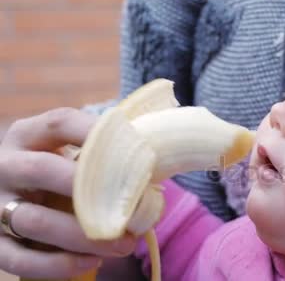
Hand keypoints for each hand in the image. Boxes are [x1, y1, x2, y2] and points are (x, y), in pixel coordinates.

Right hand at [0, 108, 135, 278]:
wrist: (21, 200)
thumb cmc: (62, 174)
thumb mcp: (73, 155)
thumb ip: (106, 154)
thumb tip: (166, 157)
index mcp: (28, 134)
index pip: (59, 122)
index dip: (95, 132)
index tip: (134, 145)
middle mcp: (5, 164)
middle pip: (40, 169)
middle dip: (87, 190)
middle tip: (126, 208)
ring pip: (32, 220)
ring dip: (82, 236)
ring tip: (124, 244)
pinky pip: (17, 259)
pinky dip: (57, 264)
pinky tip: (91, 262)